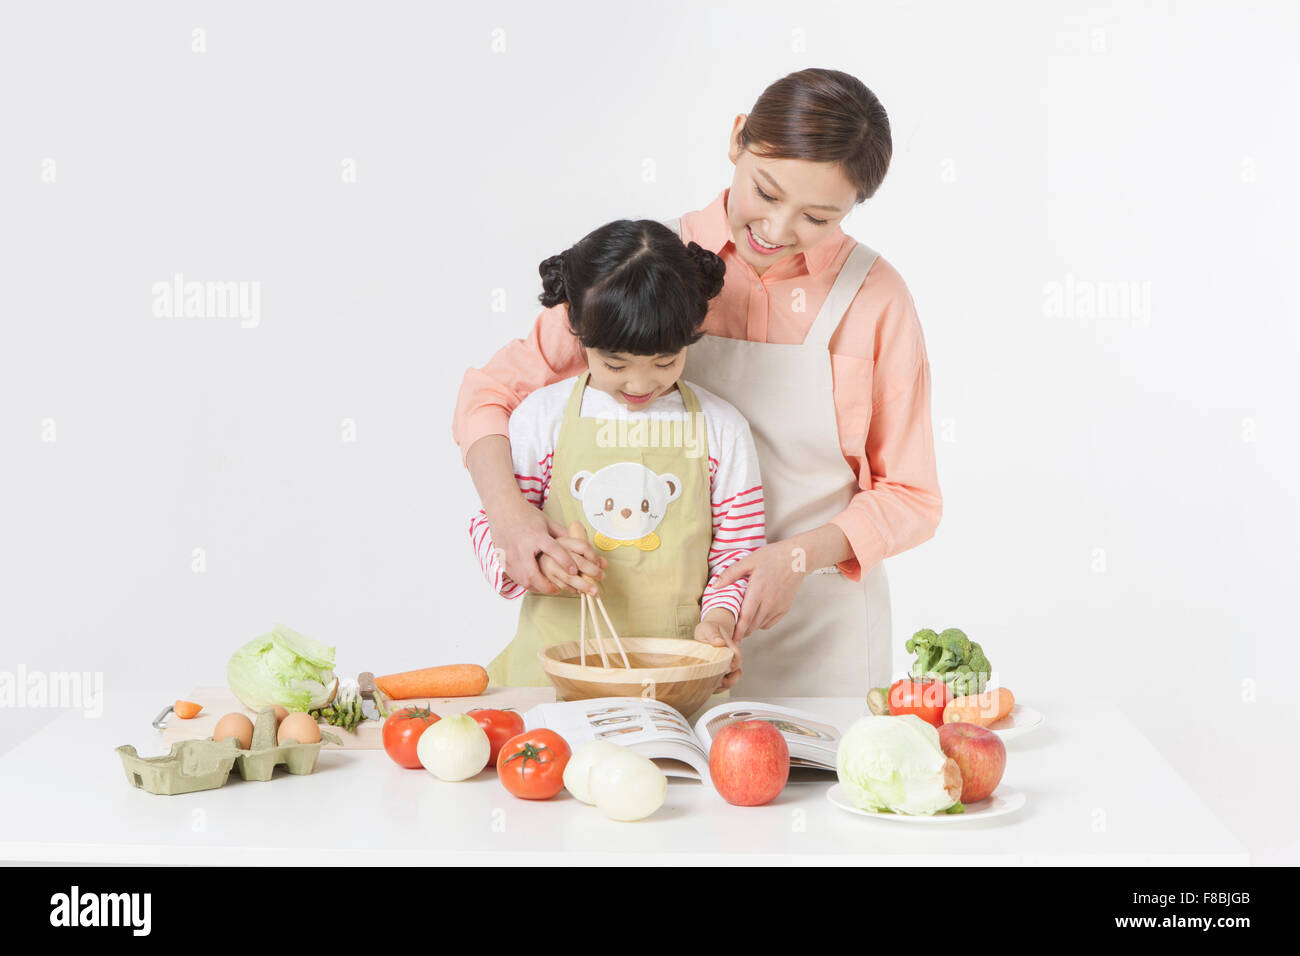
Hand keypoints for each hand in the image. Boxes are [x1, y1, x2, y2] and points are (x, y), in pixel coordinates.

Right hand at [488, 502, 606, 595]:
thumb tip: (581, 547)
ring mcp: (510, 555)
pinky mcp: (504, 560)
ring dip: (537, 587)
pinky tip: (536, 584)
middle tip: (559, 589)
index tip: (574, 571)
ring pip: (523, 580)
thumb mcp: (548, 522)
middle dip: (546, 585)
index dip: (564, 561)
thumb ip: (563, 535)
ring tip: (549, 588)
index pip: (552, 550)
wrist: (503, 510)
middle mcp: (521, 547)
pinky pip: (516, 578)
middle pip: (533, 573)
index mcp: (535, 535)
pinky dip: (527, 583)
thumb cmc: (526, 515)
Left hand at [695, 610, 741, 691]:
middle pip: (737, 674)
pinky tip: (708, 687)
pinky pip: (723, 685)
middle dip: (728, 681)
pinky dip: (717, 688)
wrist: (707, 633)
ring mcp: (727, 667)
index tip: (725, 670)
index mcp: (731, 648)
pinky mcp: (720, 673)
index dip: (733, 666)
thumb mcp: (708, 628)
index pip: (738, 659)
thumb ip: (713, 634)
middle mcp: (732, 659)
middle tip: (717, 682)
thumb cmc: (708, 630)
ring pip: (731, 681)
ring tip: (711, 687)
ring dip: (723, 687)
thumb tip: (719, 642)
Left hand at [708, 540, 807, 640]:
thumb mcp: (749, 561)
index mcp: (758, 592)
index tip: (730, 639)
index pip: (745, 618)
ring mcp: (778, 607)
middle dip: (741, 631)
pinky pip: (770, 623)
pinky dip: (761, 623)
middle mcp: (769, 603)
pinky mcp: (785, 608)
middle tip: (731, 631)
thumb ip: (731, 574)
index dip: (737, 631)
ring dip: (750, 627)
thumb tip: (715, 586)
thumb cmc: (773, 557)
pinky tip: (756, 616)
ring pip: (760, 625)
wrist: (797, 558)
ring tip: (742, 624)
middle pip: (752, 625)